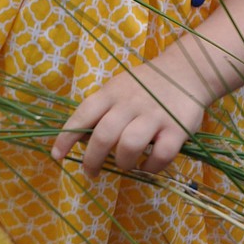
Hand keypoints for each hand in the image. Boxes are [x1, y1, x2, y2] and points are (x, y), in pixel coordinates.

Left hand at [50, 65, 209, 178]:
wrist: (186, 71)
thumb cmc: (145, 85)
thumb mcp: (118, 88)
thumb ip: (100, 111)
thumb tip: (76, 139)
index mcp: (112, 92)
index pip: (83, 114)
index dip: (66, 137)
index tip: (57, 155)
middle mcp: (131, 103)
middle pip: (104, 136)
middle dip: (92, 160)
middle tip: (91, 172)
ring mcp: (155, 116)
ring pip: (130, 146)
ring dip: (123, 163)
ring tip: (125, 164)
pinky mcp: (177, 129)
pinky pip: (161, 156)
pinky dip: (151, 167)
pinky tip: (148, 166)